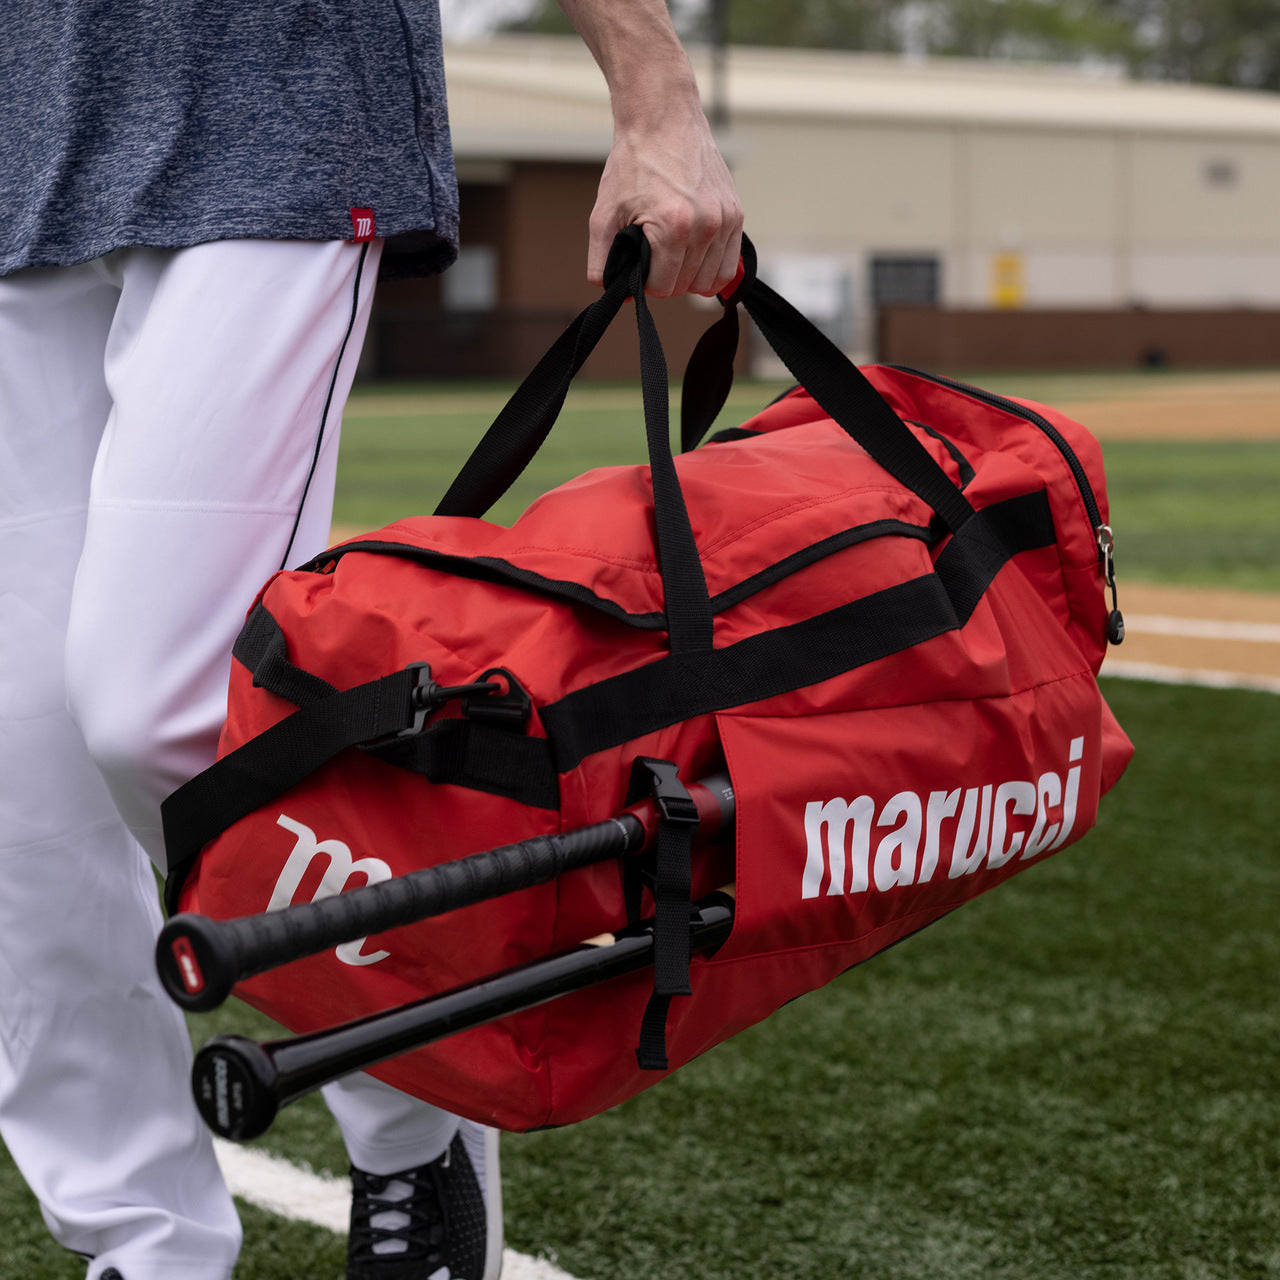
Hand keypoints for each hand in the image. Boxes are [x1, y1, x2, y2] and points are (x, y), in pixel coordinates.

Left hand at [557, 0, 743, 297]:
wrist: (663, 117)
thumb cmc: (633, 162)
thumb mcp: (603, 212)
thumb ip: (602, 258)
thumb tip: (608, 289)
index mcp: (674, 226)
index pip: (663, 286)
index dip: (646, 283)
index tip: (638, 264)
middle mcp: (706, 225)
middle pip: (687, 286)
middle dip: (667, 278)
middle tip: (653, 255)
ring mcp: (726, 219)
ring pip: (711, 280)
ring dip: (689, 276)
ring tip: (672, 254)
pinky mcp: (737, 213)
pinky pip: (729, 264)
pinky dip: (710, 266)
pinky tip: (693, 253)